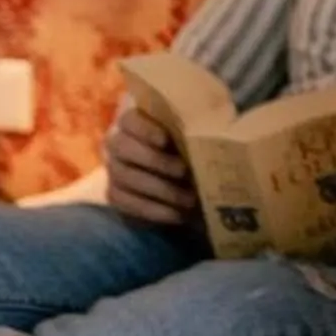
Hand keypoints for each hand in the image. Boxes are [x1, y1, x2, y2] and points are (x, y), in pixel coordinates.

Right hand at [103, 108, 196, 229]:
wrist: (183, 172)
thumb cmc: (191, 141)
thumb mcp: (196, 126)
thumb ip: (200, 120)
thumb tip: (221, 121)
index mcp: (135, 120)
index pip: (129, 119)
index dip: (144, 129)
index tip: (166, 140)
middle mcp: (117, 143)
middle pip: (123, 148)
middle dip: (155, 161)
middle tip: (185, 171)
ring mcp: (114, 169)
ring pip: (125, 178)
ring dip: (159, 190)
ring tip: (189, 199)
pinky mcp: (117, 194)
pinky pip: (126, 204)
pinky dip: (152, 211)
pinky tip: (177, 215)